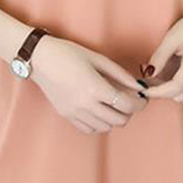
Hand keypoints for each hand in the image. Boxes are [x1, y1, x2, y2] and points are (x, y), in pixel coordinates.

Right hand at [29, 36, 146, 133]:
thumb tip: (138, 85)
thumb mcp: (97, 59)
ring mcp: (75, 112)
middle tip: (130, 101)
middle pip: (119, 120)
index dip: (139, 103)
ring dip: (114, 118)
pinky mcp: (67, 115)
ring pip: (105, 127)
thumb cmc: (68, 53)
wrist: (39, 59)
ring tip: (113, 105)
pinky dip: (99, 123)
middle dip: (129, 111)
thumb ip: (120, 74)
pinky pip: (89, 129)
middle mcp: (85, 104)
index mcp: (95, 87)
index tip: (142, 98)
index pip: (126, 104)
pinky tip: (99, 111)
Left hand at [141, 0, 182, 103]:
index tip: (145, 90)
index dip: (157, 92)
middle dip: (163, 90)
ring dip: (173, 92)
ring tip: (165, 76)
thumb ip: (159, 58)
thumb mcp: (172, 38)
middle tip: (152, 78)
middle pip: (179, 95)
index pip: (175, 87)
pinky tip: (177, 78)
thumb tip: (148, 74)